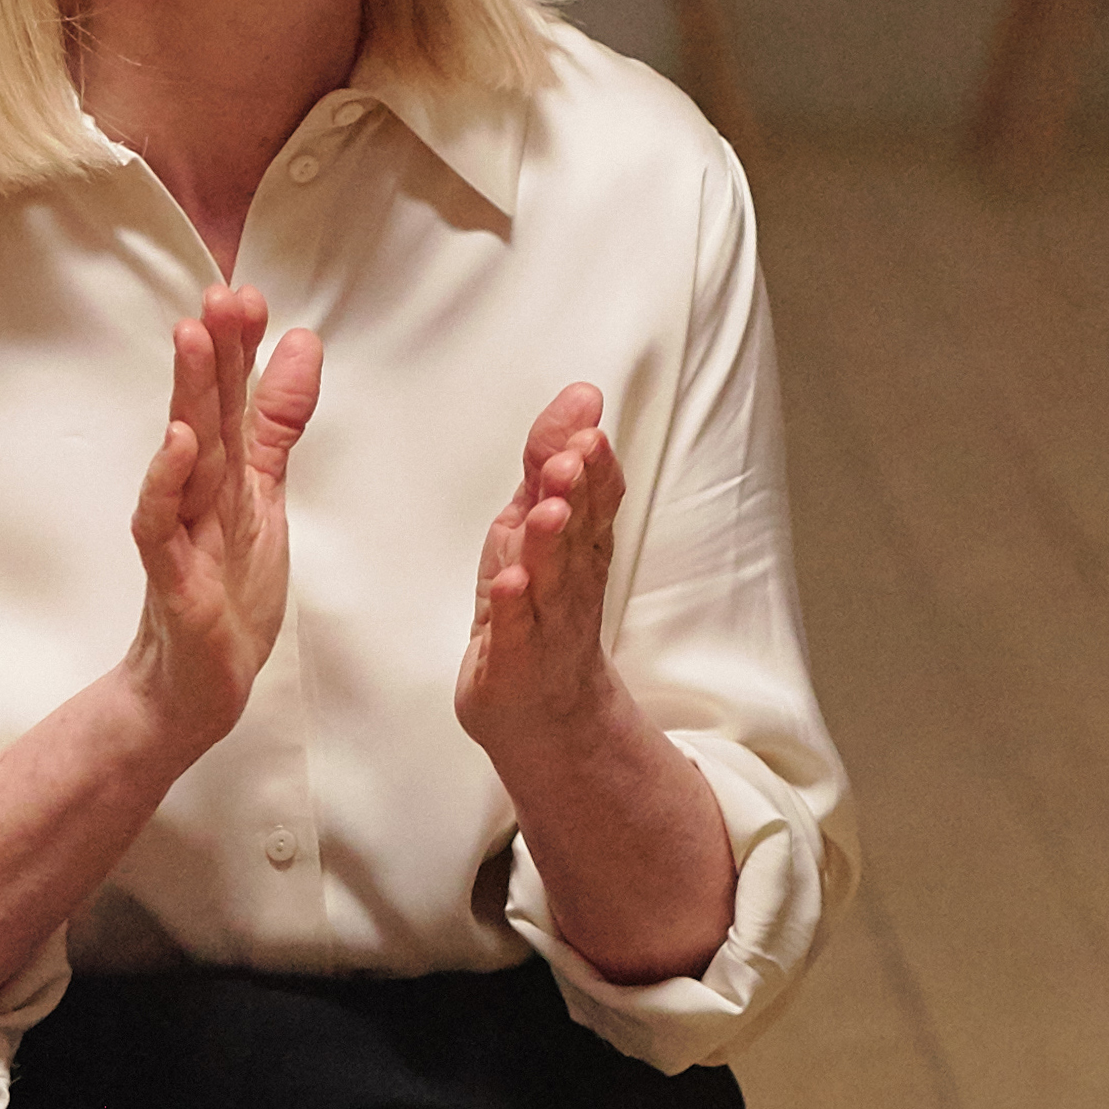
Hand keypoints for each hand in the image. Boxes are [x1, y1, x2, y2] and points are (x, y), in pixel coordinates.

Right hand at [119, 286, 316, 757]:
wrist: (199, 684)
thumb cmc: (227, 588)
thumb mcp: (264, 491)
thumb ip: (276, 420)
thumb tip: (301, 342)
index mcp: (226, 472)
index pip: (232, 397)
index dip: (240, 347)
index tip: (248, 293)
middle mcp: (198, 493)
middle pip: (206, 413)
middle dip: (215, 352)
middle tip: (222, 293)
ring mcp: (181, 533)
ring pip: (185, 456)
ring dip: (188, 396)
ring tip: (194, 338)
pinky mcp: (172, 579)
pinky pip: (160, 525)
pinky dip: (166, 483)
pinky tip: (177, 443)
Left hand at [448, 380, 635, 778]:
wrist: (545, 713)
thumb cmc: (538, 608)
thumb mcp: (536, 524)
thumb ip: (551, 462)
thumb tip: (580, 396)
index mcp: (580, 547)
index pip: (596, 499)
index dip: (593, 465)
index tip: (590, 426)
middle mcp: (571, 582)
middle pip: (578, 533)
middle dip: (578, 493)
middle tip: (576, 455)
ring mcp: (545, 624)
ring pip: (551, 580)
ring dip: (550, 542)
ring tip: (548, 508)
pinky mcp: (514, 662)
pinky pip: (515, 633)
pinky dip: (515, 610)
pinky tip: (512, 584)